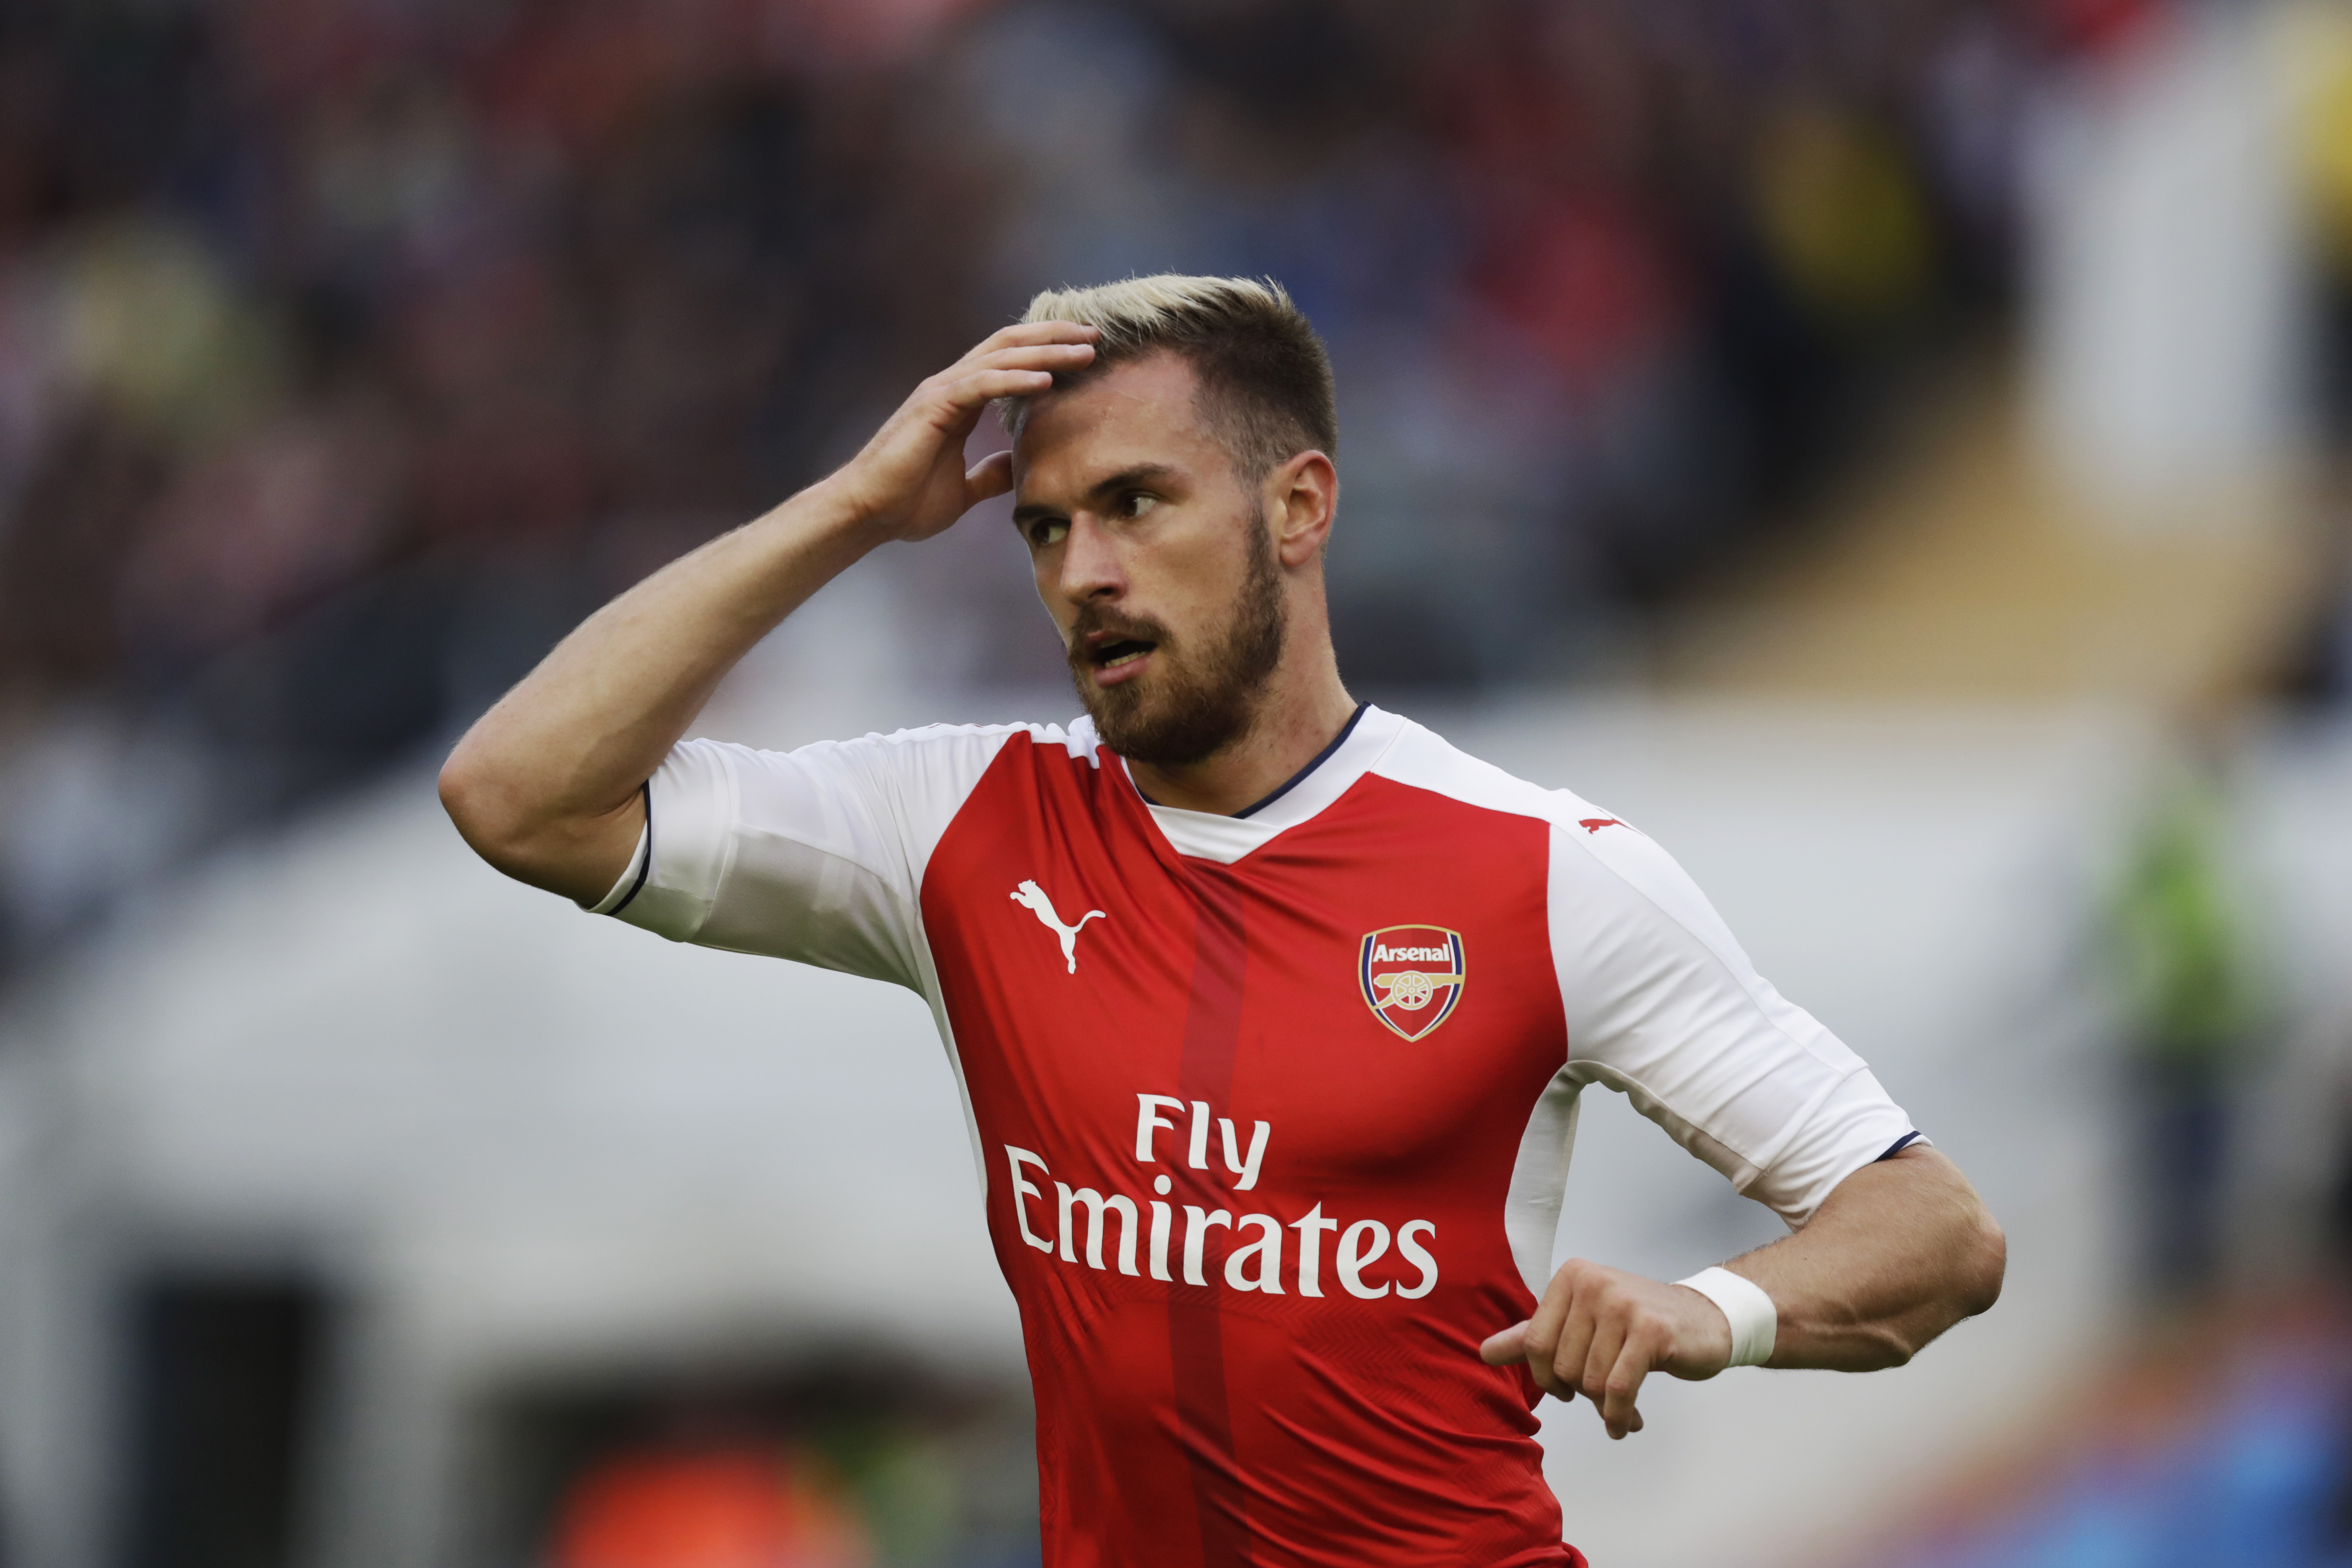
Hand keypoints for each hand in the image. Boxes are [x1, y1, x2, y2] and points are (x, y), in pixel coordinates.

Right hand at [826, 322, 1097, 542]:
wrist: (867, 515)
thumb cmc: (906, 503)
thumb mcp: (964, 490)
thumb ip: (990, 473)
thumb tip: (1016, 466)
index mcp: (960, 401)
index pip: (1009, 362)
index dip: (1047, 352)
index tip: (1086, 351)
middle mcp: (951, 387)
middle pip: (1010, 346)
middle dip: (1054, 338)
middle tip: (1095, 335)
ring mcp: (940, 392)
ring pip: (1001, 358)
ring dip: (1046, 353)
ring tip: (1084, 352)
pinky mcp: (933, 407)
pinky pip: (981, 385)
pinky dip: (1015, 380)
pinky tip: (1046, 381)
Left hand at [1478, 1258, 1735, 1439]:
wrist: (1703, 1320)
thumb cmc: (1635, 1325)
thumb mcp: (1580, 1323)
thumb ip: (1532, 1338)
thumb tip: (1484, 1352)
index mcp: (1570, 1277)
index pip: (1534, 1342)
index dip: (1547, 1376)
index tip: (1564, 1387)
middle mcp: (1593, 1283)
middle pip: (1563, 1365)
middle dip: (1581, 1392)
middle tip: (1602, 1395)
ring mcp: (1623, 1304)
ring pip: (1590, 1380)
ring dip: (1604, 1407)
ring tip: (1620, 1408)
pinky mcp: (1651, 1330)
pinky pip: (1618, 1388)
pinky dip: (1619, 1414)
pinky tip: (1626, 1422)